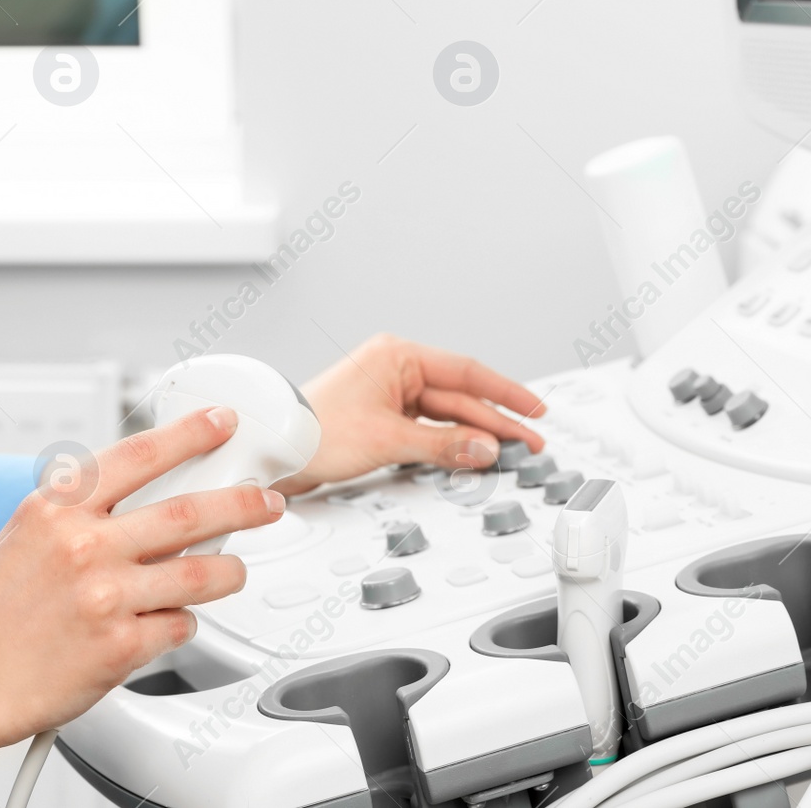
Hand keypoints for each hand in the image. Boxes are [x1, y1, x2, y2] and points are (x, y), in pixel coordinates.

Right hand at [0, 407, 285, 750]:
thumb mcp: (28, 533)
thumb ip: (84, 508)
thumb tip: (152, 487)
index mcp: (57, 508)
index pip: (139, 454)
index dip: (191, 433)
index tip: (222, 423)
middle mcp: (83, 546)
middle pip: (189, 511)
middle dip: (243, 503)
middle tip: (267, 502)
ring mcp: (105, 597)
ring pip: (201, 574)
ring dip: (228, 572)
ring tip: (231, 572)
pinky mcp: (121, 647)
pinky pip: (180, 625)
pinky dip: (182, 623)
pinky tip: (163, 623)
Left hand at [279, 334, 544, 495]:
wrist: (275, 450)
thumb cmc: (314, 432)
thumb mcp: (387, 439)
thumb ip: (442, 444)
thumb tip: (484, 448)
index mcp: (397, 356)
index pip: (466, 371)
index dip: (505, 393)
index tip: (534, 410)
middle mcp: (395, 369)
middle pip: (460, 395)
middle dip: (496, 420)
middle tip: (531, 442)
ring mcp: (390, 393)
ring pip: (446, 414)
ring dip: (476, 434)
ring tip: (511, 452)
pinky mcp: (384, 417)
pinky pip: (429, 428)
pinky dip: (451, 442)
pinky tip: (473, 454)